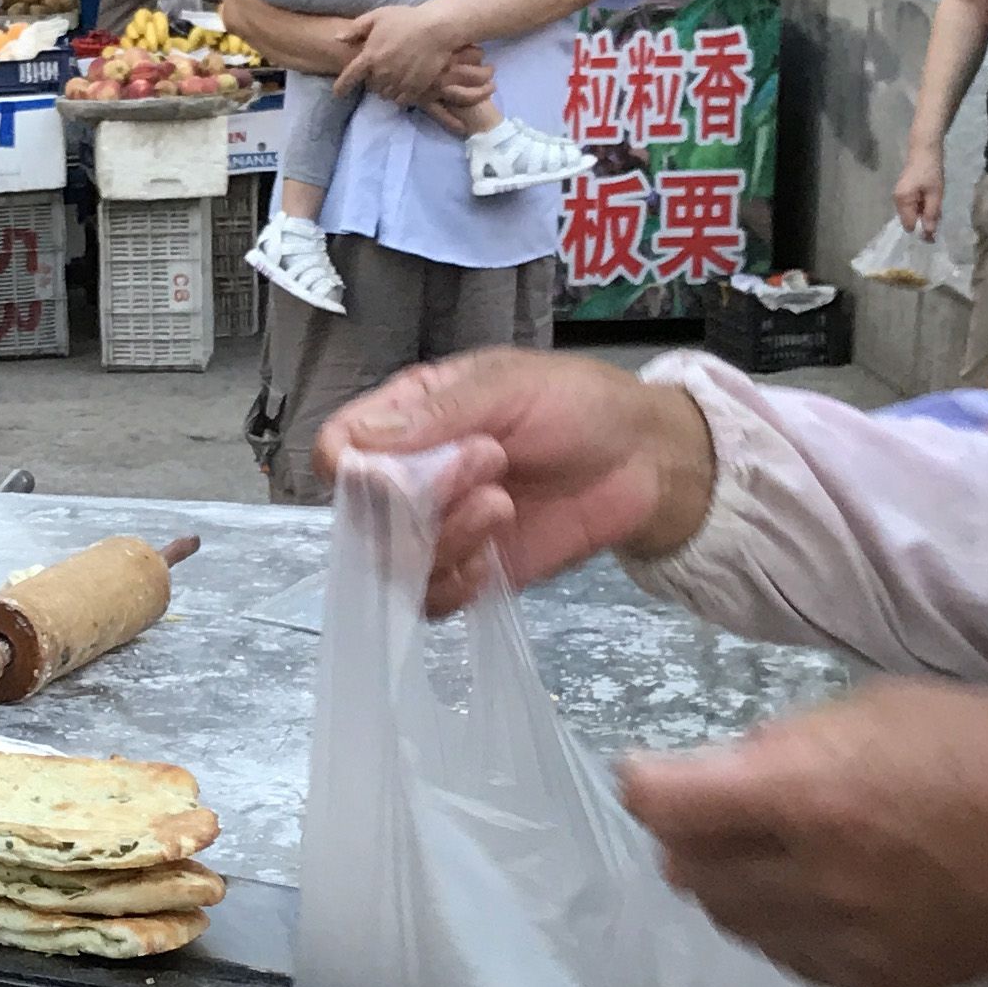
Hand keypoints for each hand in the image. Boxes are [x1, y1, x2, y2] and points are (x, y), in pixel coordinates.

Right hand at [315, 351, 716, 612]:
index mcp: (409, 418)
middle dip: (418, 500)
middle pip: (361, 515)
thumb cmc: (579, 405)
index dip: (350, 469)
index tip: (389, 471)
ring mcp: (440, 529)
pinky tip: (492, 560)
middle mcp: (412, 477)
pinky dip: (453, 585)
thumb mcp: (508, 385)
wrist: (646, 461)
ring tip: (503, 505)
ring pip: (393, 564)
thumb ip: (437, 413)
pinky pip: (431, 600)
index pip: (341, 449)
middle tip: (489, 464)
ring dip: (444, 540)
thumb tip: (356, 444)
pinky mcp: (472, 572)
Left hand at [335, 0, 469, 106]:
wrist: (437, 28)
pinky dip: (401, 95)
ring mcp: (398, 82)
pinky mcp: (414, 88)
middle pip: (371, 86)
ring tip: (395, 77)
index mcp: (370, 57)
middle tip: (383, 70)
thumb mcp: (378, 16)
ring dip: (387, 88)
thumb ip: (356, 28)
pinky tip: (406, 84)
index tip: (338, 93)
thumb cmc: (407, 19)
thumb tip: (337, 38)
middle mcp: (382, 73)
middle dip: (374, 80)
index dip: (341, 87)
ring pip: (386, 94)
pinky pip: (401, 100)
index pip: (349, 77)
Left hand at [619, 683, 987, 986]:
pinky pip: (786, 956)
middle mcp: (815, 878)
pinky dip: (779, 924)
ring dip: (731, 881)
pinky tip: (817, 893)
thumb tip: (721, 774)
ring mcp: (844, 942)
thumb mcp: (886, 708)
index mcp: (813, 796)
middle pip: (688, 867)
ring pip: (731, 920)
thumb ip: (791, 743)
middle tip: (721, 808)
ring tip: (776, 849)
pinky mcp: (873, 984)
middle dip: (689, 834)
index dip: (646, 783)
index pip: (667, 805)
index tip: (651, 773)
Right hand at [893, 143, 944, 238]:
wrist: (924, 149)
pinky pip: (912, 205)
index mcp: (902, 202)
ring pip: (912, 213)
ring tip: (935, 200)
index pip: (909, 226)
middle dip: (924, 219)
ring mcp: (898, 196)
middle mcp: (896, 201)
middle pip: (910, 220)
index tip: (937, 228)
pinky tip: (930, 196)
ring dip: (924, 211)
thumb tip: (929, 235)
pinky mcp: (903, 192)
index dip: (922, 230)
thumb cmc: (931, 170)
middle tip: (939, 210)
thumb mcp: (935, 194)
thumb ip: (931, 214)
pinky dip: (922, 205)